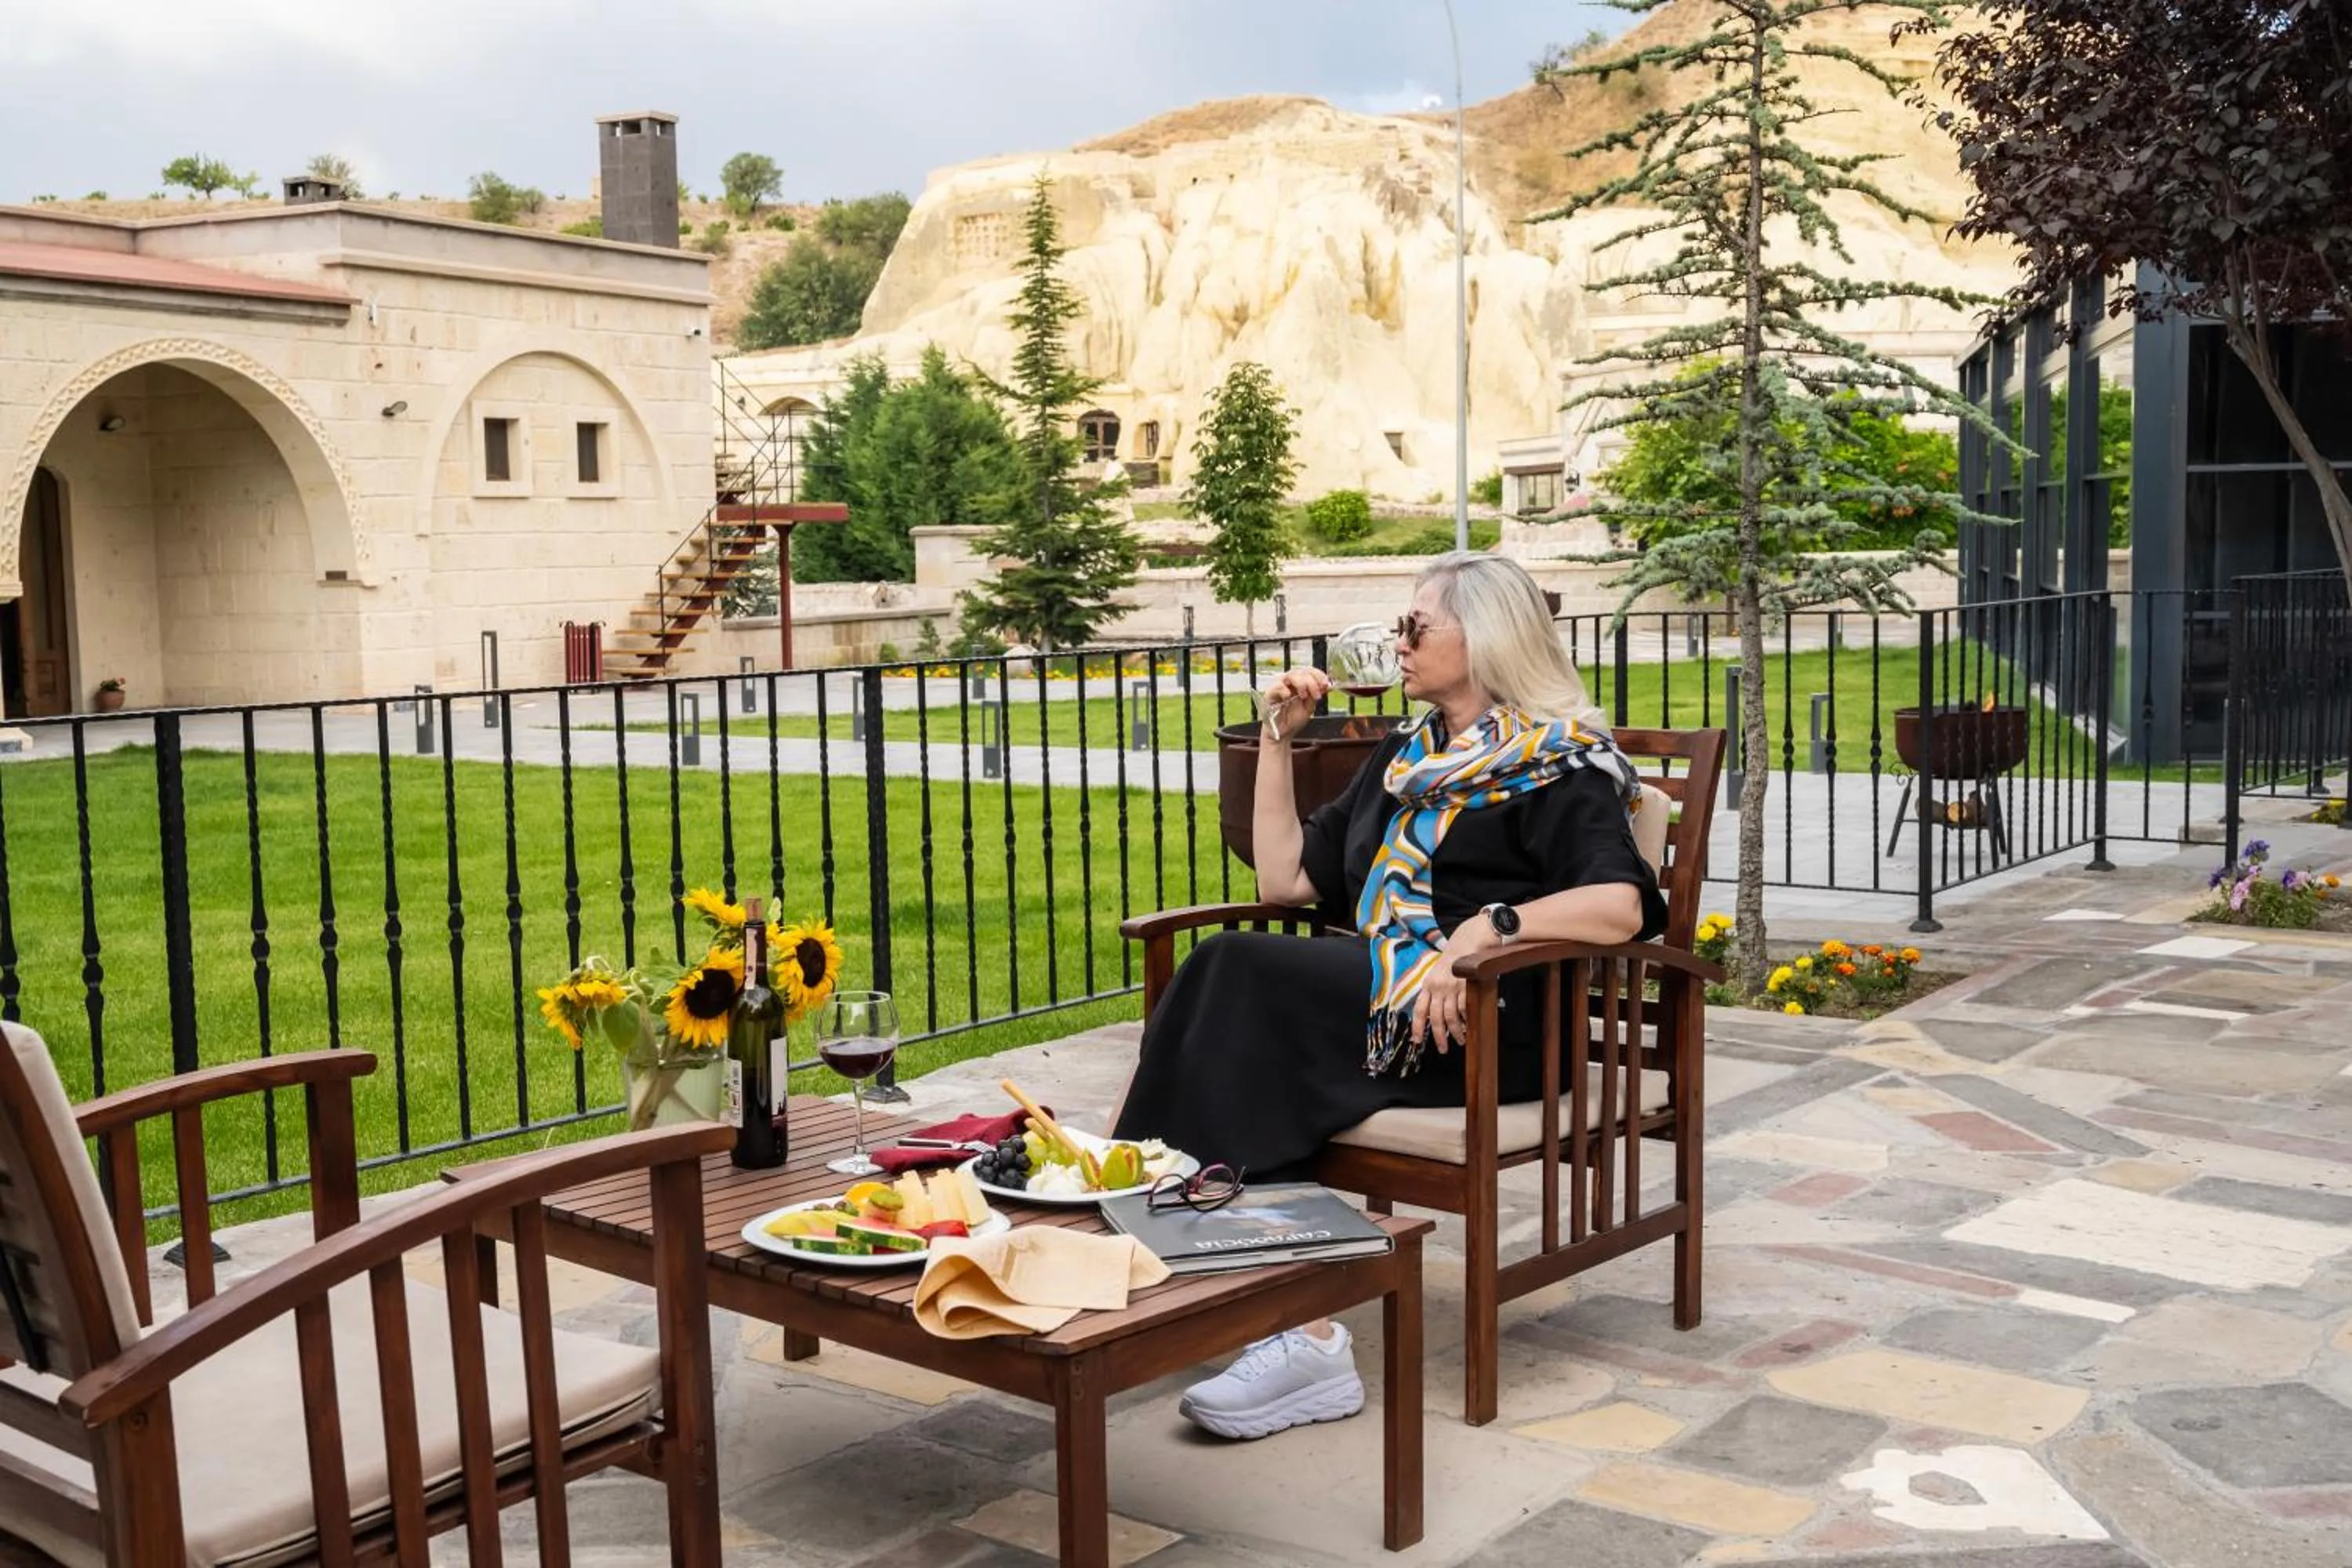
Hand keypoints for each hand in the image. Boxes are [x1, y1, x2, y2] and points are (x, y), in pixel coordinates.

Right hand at [1258, 666, 1329, 742]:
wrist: (1282, 733)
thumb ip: (1315, 696)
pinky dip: (1285, 690)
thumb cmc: (1293, 719)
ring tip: (1304, 696)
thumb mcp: (1309, 707)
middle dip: (1312, 682)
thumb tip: (1327, 686)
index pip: (1309, 672)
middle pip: (1302, 671)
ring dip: (1301, 684)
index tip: (1326, 685)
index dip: (1319, 675)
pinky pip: (1277, 686)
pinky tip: (1288, 697)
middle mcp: (1290, 682)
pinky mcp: (1270, 694)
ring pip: (1291, 675)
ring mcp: (1280, 686)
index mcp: (1300, 683)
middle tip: (1317, 695)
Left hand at [1410, 918, 1498, 1053]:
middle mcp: (1438, 988)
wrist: (1466, 943)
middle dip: (1439, 1037)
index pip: (1420, 1010)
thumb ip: (1433, 993)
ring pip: (1451, 1017)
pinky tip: (1469, 1026)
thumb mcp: (1436, 975)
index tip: (1416, 1041)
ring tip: (1459, 1040)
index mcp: (1428, 985)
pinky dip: (1467, 1020)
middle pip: (1436, 1018)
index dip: (1417, 1027)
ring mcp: (1452, 988)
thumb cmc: (1451, 962)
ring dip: (1455, 1032)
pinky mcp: (1466, 987)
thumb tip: (1431, 1016)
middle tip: (1443, 1049)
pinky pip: (1465, 1009)